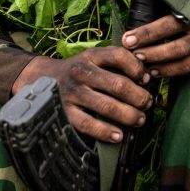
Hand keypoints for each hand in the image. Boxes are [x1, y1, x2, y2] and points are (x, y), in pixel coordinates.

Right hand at [11, 47, 151, 142]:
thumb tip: (147, 76)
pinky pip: (88, 124)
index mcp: (91, 56)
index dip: (137, 68)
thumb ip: (117, 63)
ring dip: (129, 115)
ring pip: (107, 106)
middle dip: (139, 97)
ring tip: (139, 119)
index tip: (147, 79)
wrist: (41, 79)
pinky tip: (118, 135)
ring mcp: (72, 93)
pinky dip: (106, 131)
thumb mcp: (93, 58)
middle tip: (148, 104)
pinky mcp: (65, 112)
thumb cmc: (78, 70)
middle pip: (118, 85)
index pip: (119, 56)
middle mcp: (81, 72)